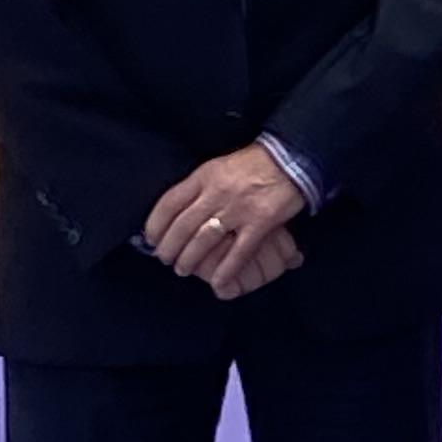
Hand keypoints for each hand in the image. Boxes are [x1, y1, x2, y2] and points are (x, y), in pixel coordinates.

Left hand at [146, 146, 309, 302]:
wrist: (290, 159)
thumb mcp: (218, 167)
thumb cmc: (253, 163)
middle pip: (183, 226)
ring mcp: (238, 209)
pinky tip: (218, 282)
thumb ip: (199, 186)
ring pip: (204, 241)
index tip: (151, 239)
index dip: (156, 225)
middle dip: (169, 247)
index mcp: (204, 176)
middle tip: (164, 259)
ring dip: (190, 259)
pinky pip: (238, 252)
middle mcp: (216, 193)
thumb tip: (177, 209)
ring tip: (183, 270)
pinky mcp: (260, 223)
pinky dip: (226, 270)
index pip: (169, 204)